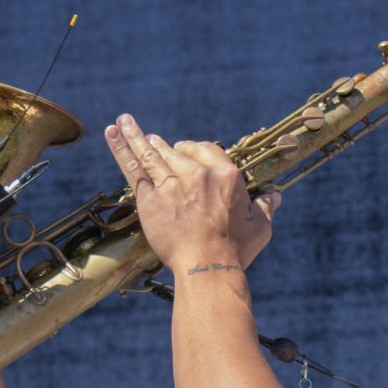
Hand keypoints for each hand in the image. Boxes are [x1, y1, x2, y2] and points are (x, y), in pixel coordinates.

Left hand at [103, 113, 279, 271]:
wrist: (207, 265)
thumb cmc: (235, 250)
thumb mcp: (260, 227)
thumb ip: (265, 207)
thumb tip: (275, 196)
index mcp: (225, 174)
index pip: (206, 149)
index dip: (194, 150)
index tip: (187, 151)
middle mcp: (197, 173)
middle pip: (177, 150)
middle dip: (164, 145)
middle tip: (153, 140)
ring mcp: (171, 183)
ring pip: (151, 153)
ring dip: (136, 136)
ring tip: (124, 122)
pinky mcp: (150, 197)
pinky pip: (133, 167)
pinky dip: (121, 147)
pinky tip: (112, 132)